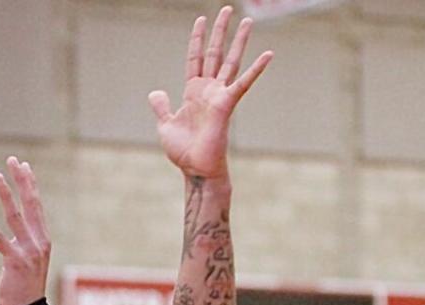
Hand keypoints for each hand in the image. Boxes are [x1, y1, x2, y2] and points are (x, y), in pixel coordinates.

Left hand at [0, 157, 50, 304]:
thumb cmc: (27, 288)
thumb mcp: (31, 260)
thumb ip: (26, 242)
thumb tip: (16, 230)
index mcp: (43, 239)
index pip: (37, 206)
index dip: (30, 184)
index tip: (23, 165)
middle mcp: (39, 242)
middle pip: (31, 204)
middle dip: (22, 180)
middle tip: (13, 160)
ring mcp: (28, 252)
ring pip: (16, 217)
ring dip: (6, 195)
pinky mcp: (14, 262)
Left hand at [148, 8, 272, 179]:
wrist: (195, 169)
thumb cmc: (183, 152)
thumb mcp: (166, 125)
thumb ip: (162, 107)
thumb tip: (156, 93)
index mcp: (193, 92)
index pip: (195, 58)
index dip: (197, 39)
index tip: (200, 20)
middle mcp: (208, 90)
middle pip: (215, 53)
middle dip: (220, 31)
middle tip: (227, 9)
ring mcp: (219, 95)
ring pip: (231, 61)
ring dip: (239, 41)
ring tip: (247, 21)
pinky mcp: (227, 104)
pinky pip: (244, 82)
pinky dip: (256, 68)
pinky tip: (268, 54)